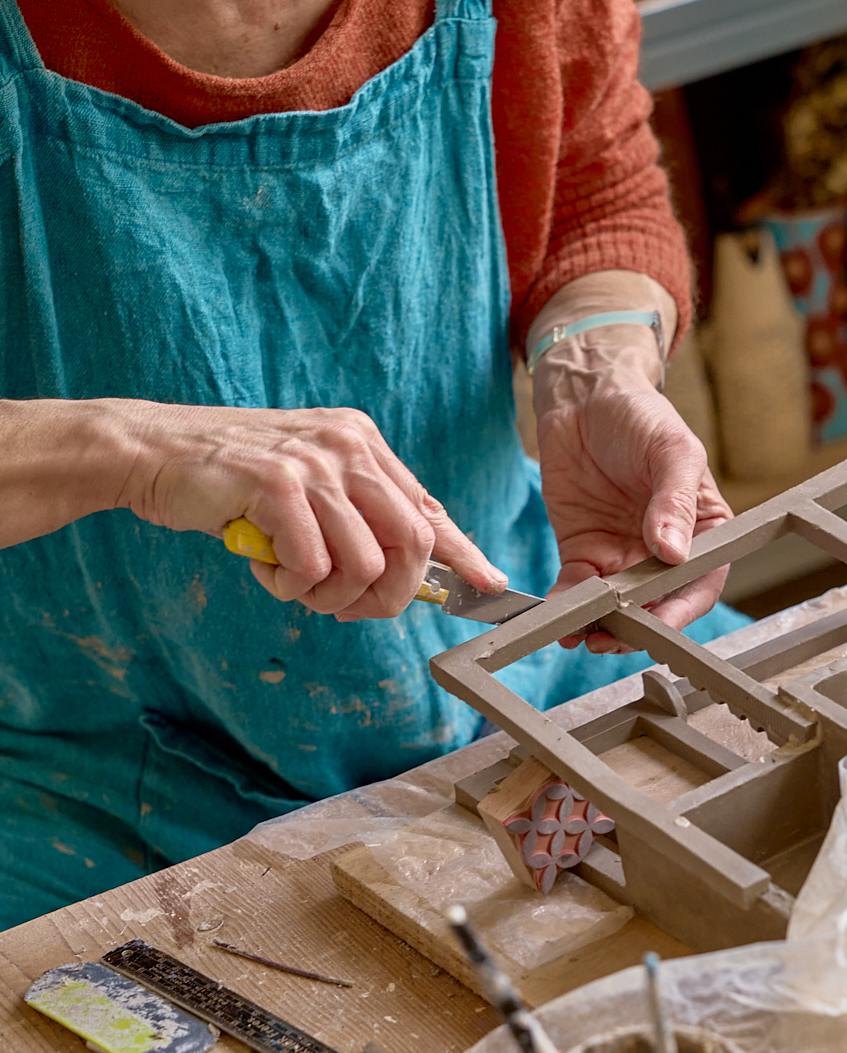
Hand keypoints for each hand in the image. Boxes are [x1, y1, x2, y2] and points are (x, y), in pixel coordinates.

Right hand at [108, 400, 505, 618]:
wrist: (153, 453)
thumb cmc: (230, 483)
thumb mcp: (308, 490)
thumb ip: (356, 520)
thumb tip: (410, 574)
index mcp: (363, 443)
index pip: (430, 508)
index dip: (463, 553)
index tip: (488, 584)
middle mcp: (349, 446)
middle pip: (414, 543)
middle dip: (388, 595)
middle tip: (345, 608)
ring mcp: (315, 463)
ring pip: (365, 564)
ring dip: (325, 594)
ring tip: (288, 578)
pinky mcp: (278, 484)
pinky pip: (312, 567)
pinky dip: (288, 584)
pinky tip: (262, 563)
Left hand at [534, 359, 732, 653]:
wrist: (585, 397)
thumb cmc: (641, 415)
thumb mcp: (671, 450)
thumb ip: (675, 502)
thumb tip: (673, 553)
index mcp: (702, 530)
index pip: (701, 582)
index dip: (683, 609)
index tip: (660, 623)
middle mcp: (664, 552)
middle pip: (657, 604)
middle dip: (636, 627)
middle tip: (614, 636)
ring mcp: (622, 555)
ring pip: (616, 606)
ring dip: (600, 625)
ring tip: (583, 634)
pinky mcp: (583, 551)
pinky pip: (576, 589)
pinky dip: (566, 606)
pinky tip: (556, 616)